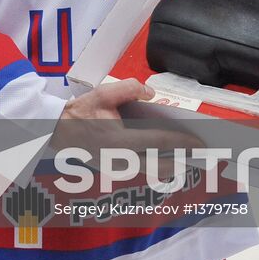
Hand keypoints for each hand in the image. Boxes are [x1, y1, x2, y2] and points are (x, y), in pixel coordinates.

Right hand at [54, 78, 203, 162]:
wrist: (56, 131)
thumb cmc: (80, 112)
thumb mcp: (103, 94)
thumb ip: (130, 88)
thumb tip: (151, 93)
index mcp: (121, 141)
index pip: (160, 141)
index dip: (182, 142)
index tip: (200, 142)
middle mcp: (122, 159)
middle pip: (161, 165)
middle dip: (183, 162)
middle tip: (202, 159)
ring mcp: (117, 168)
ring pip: (151, 170)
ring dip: (170, 166)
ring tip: (187, 160)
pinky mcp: (113, 170)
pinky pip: (140, 169)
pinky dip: (155, 164)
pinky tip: (164, 159)